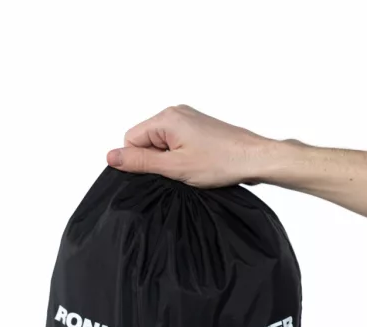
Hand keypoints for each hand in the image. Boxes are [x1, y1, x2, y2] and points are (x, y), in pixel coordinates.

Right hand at [106, 105, 280, 187]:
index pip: (131, 139)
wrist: (256, 159)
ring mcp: (188, 120)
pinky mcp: (198, 129)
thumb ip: (140, 162)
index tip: (161, 172)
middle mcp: (176, 113)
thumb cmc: (221, 161)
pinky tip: (198, 165)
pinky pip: (176, 144)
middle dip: (156, 161)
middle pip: (146, 141)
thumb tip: (111, 157)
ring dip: (170, 161)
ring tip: (192, 168)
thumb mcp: (174, 167)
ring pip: (161, 144)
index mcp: (166, 117)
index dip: (141, 161)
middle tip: (179, 172)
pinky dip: (181, 157)